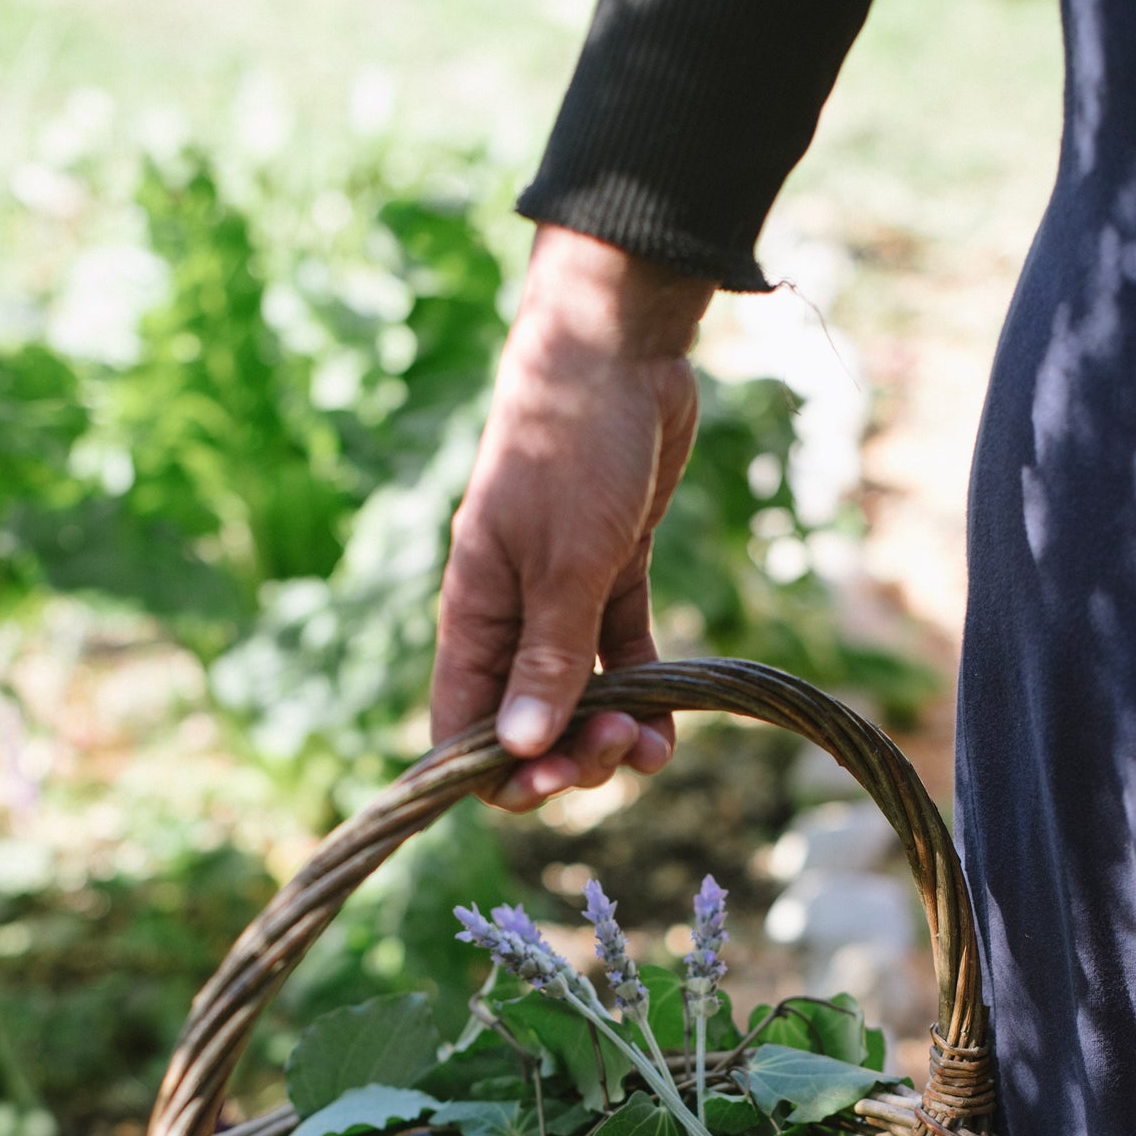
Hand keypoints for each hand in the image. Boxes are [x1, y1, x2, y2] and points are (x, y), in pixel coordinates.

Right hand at [432, 225, 714, 810]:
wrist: (617, 353)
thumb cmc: (573, 448)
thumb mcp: (565, 564)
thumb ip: (546, 660)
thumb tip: (521, 753)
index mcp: (474, 616)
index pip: (463, 729)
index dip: (501, 774)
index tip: (552, 782)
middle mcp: (511, 618)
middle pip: (527, 727)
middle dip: (570, 759)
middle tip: (620, 748)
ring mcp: (562, 600)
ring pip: (578, 703)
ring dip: (613, 738)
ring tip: (653, 743)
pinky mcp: (612, 577)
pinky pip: (621, 662)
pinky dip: (644, 699)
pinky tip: (671, 727)